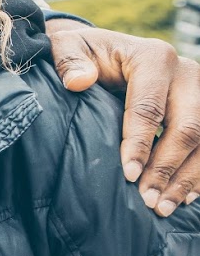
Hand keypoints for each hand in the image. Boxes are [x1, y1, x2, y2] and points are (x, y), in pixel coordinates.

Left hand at [47, 19, 199, 215]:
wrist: (107, 51)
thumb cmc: (86, 53)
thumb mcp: (69, 47)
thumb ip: (69, 61)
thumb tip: (78, 82)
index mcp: (155, 57)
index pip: (149, 108)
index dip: (139, 143)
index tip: (127, 174)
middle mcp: (187, 74)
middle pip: (187, 128)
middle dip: (165, 168)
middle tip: (146, 200)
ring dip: (184, 179)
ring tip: (161, 207)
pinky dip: (197, 175)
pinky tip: (184, 198)